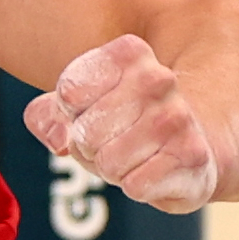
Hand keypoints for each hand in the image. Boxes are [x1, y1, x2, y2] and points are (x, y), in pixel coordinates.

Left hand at [21, 33, 228, 213]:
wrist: (186, 150)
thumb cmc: (121, 125)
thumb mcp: (77, 110)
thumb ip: (46, 117)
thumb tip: (61, 139)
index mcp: (129, 54)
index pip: (69, 93)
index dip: (71, 116)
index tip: (92, 112)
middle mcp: (158, 78)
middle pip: (86, 133)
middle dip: (90, 148)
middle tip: (113, 141)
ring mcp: (178, 117)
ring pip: (109, 162)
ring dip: (113, 169)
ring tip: (134, 156)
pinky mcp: (192, 155)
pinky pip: (135, 185)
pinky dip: (136, 186)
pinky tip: (154, 171)